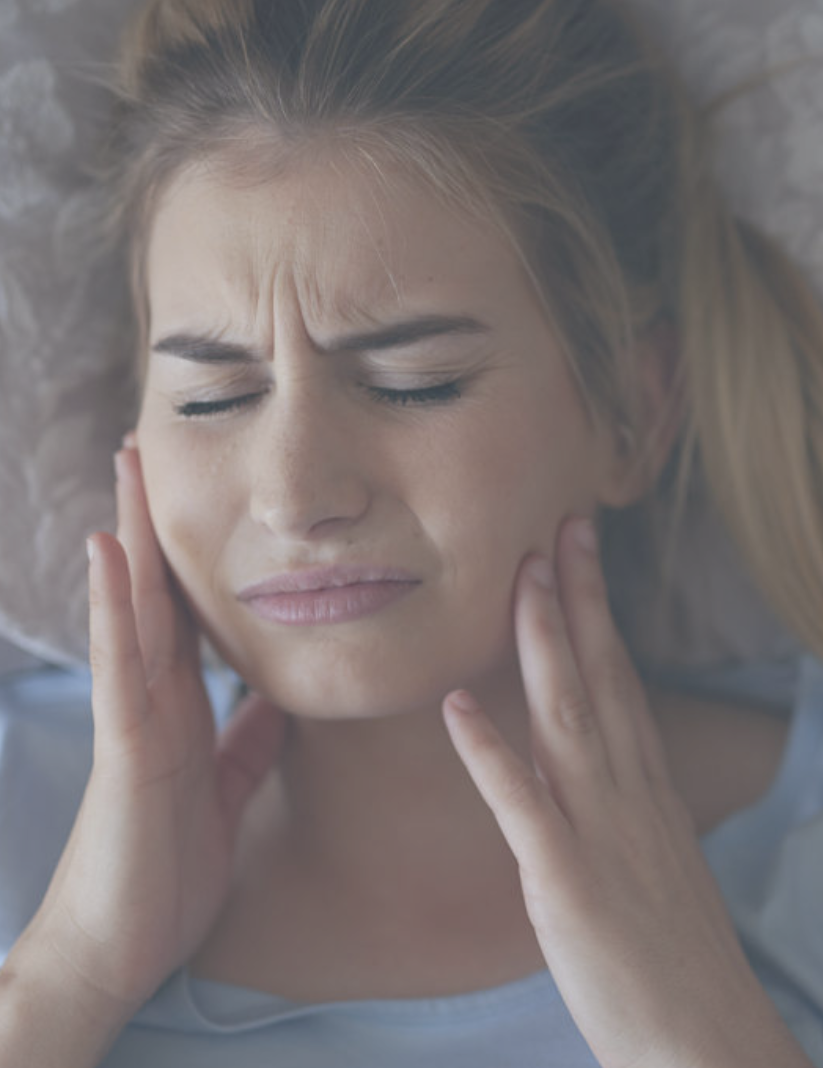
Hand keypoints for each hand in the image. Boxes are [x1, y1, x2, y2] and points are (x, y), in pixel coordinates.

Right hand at [23, 438, 284, 1022]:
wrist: (120, 948)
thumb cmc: (165, 872)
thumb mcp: (224, 793)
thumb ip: (246, 744)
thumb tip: (277, 701)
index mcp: (180, 709)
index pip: (186, 616)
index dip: (192, 557)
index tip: (201, 499)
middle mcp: (153, 699)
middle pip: (157, 594)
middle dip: (156, 523)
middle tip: (152, 449)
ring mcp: (133, 717)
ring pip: (134, 610)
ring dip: (131, 536)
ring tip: (128, 468)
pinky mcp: (124, 747)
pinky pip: (122, 665)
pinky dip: (116, 606)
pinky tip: (111, 551)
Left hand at [443, 516, 806, 1067]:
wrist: (705, 1044)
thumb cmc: (671, 957)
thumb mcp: (653, 859)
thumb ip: (620, 804)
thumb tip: (595, 765)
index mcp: (645, 788)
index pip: (620, 678)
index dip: (598, 611)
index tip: (580, 552)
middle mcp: (627, 794)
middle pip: (600, 677)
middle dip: (578, 598)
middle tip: (559, 525)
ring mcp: (599, 832)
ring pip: (568, 717)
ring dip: (543, 643)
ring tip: (519, 578)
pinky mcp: (565, 882)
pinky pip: (522, 805)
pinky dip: (489, 753)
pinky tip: (456, 706)